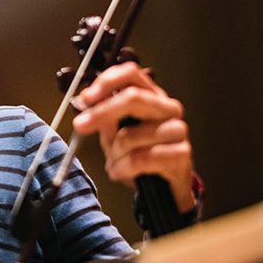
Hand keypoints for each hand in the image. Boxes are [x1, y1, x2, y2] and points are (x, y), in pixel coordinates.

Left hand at [72, 62, 196, 212]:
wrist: (164, 188)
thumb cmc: (139, 156)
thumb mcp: (113, 135)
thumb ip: (102, 116)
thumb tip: (85, 100)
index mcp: (151, 96)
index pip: (131, 74)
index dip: (107, 81)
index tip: (87, 97)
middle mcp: (167, 108)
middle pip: (133, 98)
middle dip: (102, 112)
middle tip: (80, 125)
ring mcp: (178, 129)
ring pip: (130, 136)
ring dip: (113, 154)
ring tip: (115, 163)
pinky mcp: (182, 153)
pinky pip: (139, 159)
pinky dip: (123, 169)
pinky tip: (123, 172)